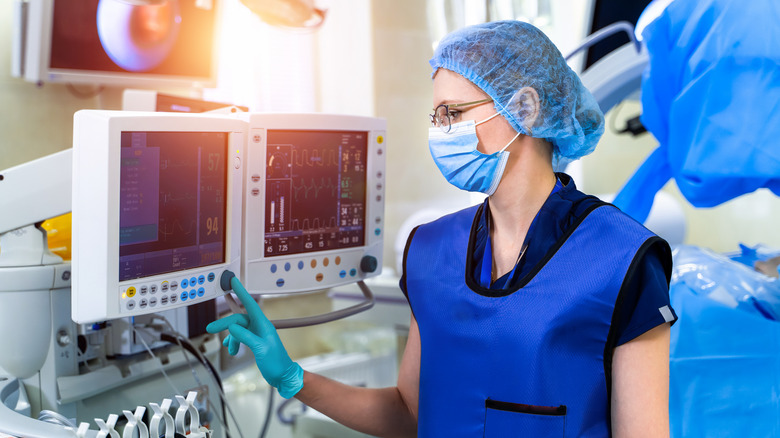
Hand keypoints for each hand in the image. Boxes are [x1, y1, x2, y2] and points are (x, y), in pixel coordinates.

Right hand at [206, 276, 302, 397]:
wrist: (282, 375)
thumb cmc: (276, 362)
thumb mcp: (261, 349)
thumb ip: (246, 337)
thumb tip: (232, 327)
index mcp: (263, 325)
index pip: (250, 304)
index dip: (241, 292)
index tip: (233, 282)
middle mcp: (260, 327)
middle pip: (238, 319)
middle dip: (225, 324)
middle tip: (210, 328)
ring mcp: (257, 334)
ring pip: (238, 330)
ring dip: (232, 339)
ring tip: (232, 351)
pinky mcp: (254, 342)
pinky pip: (240, 337)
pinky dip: (234, 342)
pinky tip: (232, 349)